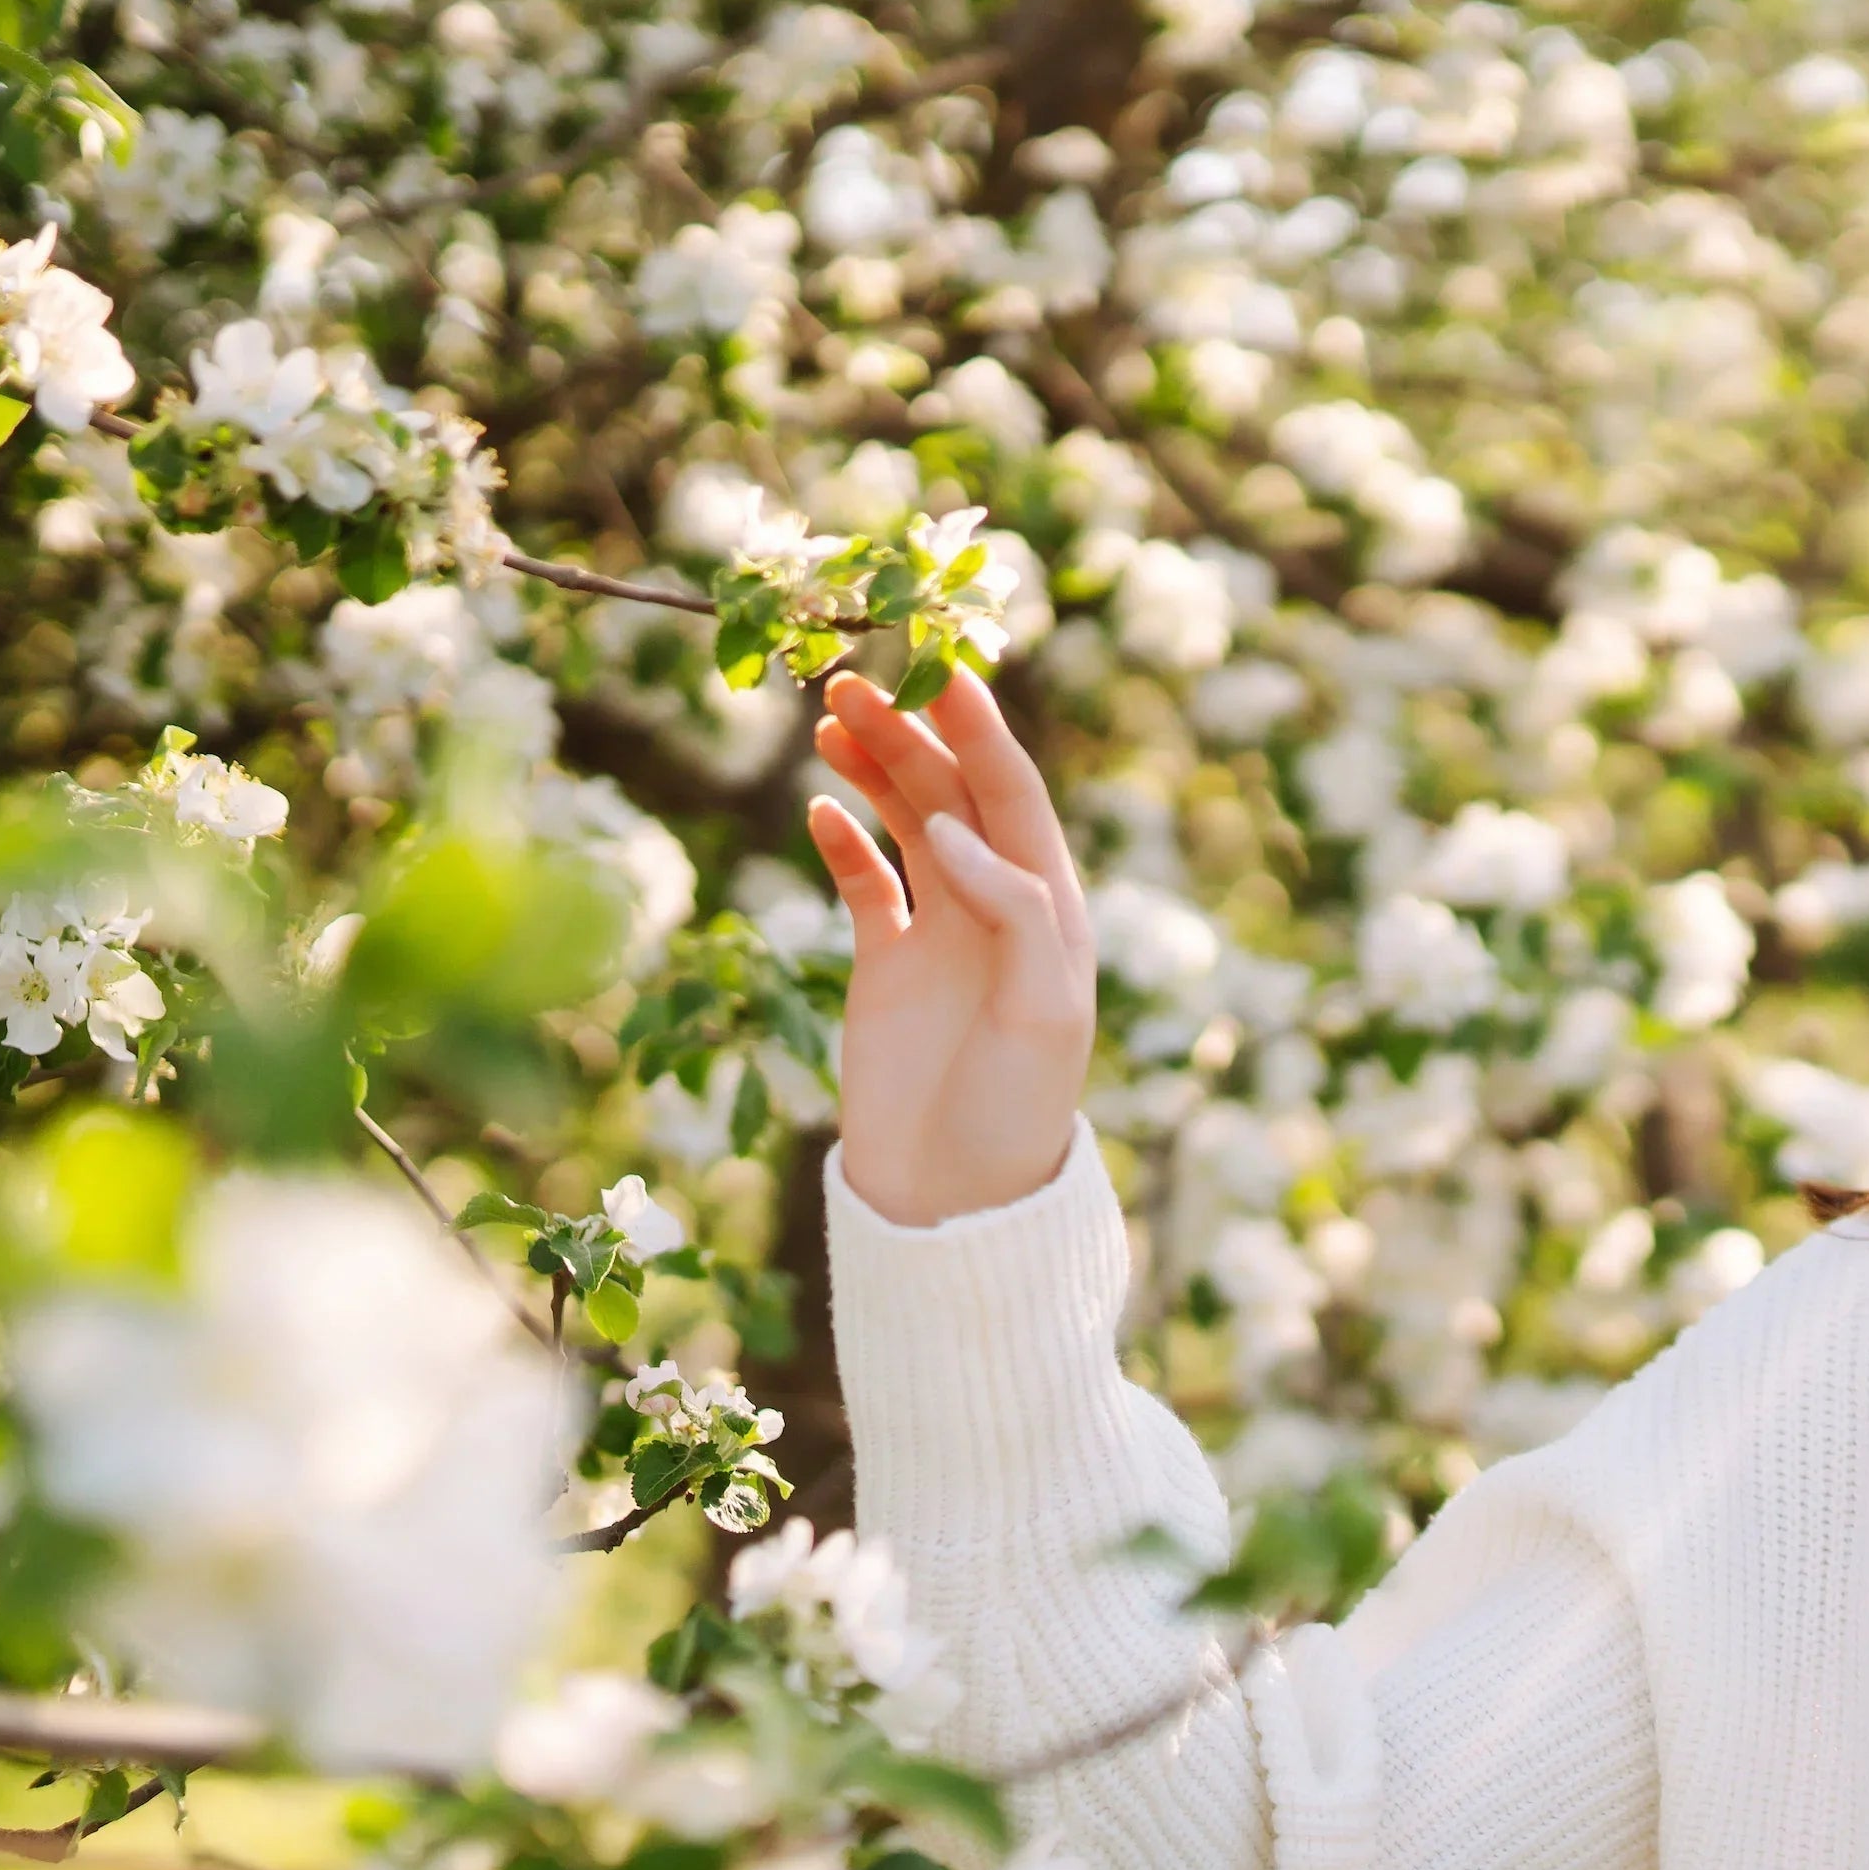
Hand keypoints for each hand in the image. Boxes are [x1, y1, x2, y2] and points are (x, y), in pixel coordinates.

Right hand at [804, 662, 1096, 1225]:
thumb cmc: (1016, 1107)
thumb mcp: (1041, 1009)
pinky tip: (818, 808)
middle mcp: (996, 909)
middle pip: (953, 797)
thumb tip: (955, 826)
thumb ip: (1011, 910)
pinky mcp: (888, 965)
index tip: (946, 675)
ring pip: (908, 825)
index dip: (982, 735)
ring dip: (873, 770)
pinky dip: (842, 842)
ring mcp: (940, 933)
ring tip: (829, 719)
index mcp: (1049, 911)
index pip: (1014, 800)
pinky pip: (864, 882)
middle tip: (854, 678)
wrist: (954, 1194)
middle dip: (911, 735)